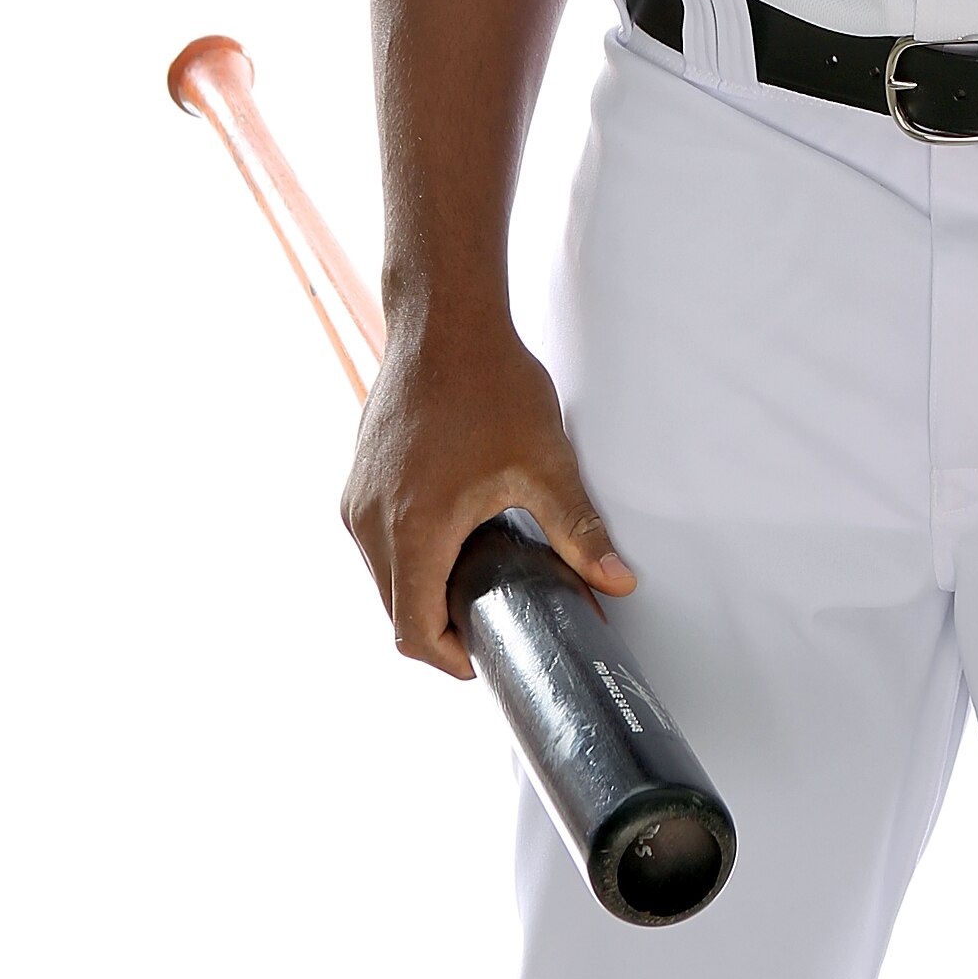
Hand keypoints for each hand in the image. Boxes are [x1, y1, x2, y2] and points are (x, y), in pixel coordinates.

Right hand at [341, 308, 635, 679]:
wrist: (444, 319)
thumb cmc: (491, 384)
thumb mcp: (544, 462)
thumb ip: (578, 531)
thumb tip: (619, 584)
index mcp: (414, 529)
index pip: (412, 632)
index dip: (448, 659)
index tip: (484, 657)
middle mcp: (370, 521)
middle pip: (395, 608)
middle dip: (440, 624)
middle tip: (492, 620)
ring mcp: (358, 498)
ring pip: (383, 574)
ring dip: (421, 587)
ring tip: (476, 578)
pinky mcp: (358, 477)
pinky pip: (375, 539)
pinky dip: (407, 553)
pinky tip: (451, 534)